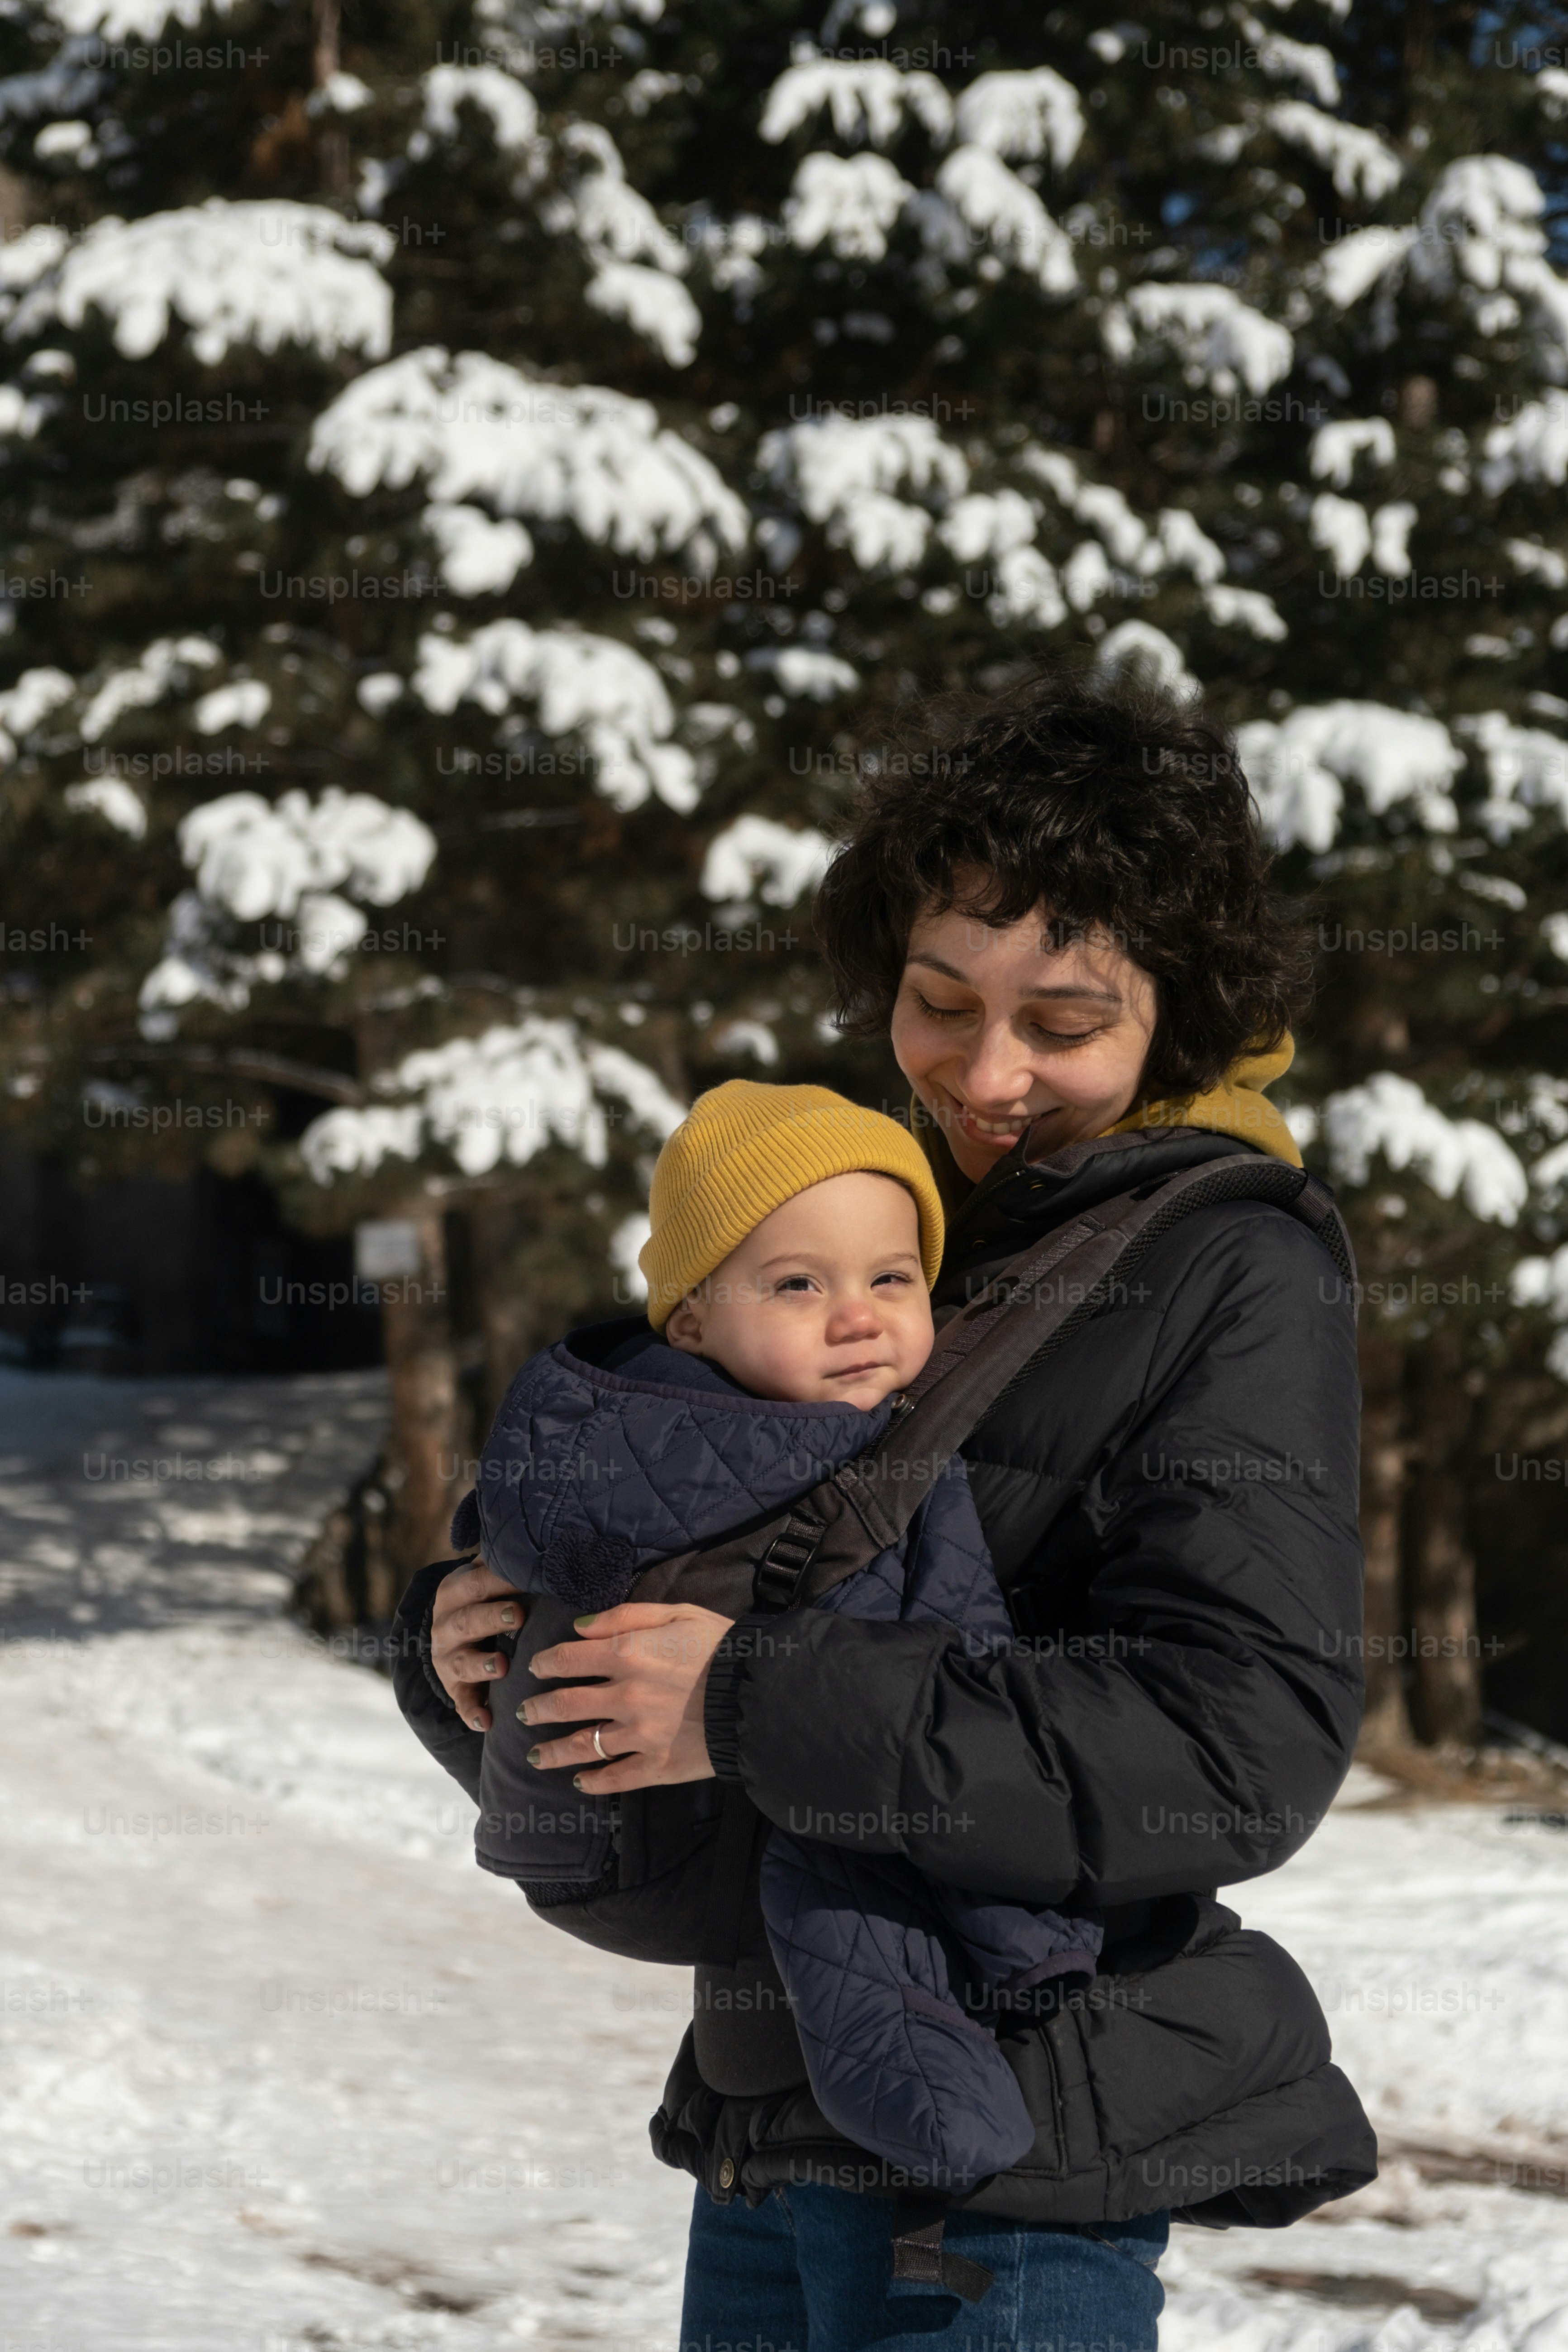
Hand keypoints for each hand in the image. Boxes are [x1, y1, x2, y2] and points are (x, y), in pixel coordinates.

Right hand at [430, 1559, 525, 1731]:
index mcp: (454, 1592)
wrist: (454, 1637)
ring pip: (460, 1663)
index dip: (499, 1580)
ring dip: (480, 1665)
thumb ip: (505, 1565)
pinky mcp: (456, 1689)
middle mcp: (445, 1625)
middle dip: (490, 1618)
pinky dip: (472, 1712)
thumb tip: (547, 1545)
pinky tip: (486, 1721)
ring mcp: (448, 1660)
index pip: (474, 1582)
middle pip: (466, 1620)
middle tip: (517, 1615)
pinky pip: (462, 1703)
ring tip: (502, 1666)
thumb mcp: (486, 1580)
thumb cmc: (485, 1600)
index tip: (526, 1577)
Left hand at [522, 1603, 731, 1793]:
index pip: (567, 1659)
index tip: (536, 1667)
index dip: (545, 1663)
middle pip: (564, 1705)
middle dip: (538, 1709)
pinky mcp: (657, 1765)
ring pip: (581, 1746)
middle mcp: (624, 1695)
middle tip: (525, 1712)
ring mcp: (638, 1734)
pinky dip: (594, 1782)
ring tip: (536, 1756)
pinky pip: (616, 1777)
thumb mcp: (677, 1612)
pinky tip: (581, 1783)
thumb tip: (580, 1627)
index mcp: (627, 1654)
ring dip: (553, 1751)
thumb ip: (625, 1616)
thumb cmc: (722, 1645)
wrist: (761, 1693)